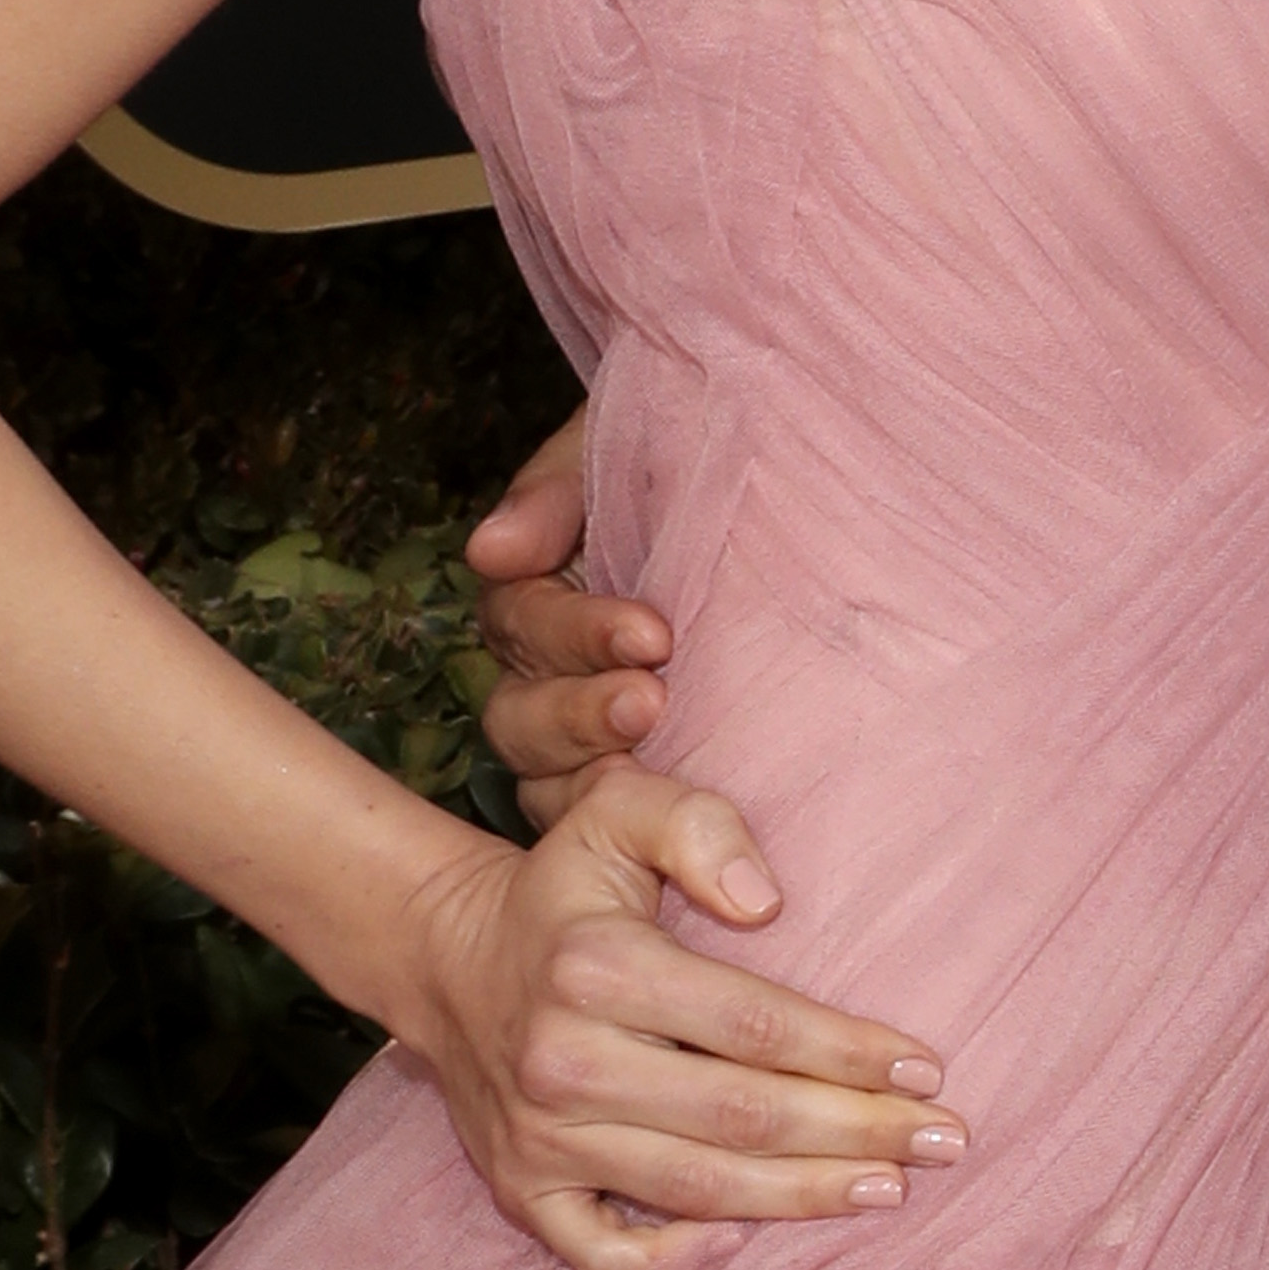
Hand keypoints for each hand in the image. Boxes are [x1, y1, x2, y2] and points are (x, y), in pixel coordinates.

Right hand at [384, 768, 957, 1269]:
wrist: (448, 959)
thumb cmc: (565, 887)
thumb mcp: (619, 810)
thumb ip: (698, 826)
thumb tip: (765, 902)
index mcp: (599, 968)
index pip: (754, 1025)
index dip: (849, 1051)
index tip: (925, 1066)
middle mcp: (565, 1062)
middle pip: (740, 1117)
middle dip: (855, 1132)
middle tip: (943, 1142)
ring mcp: (540, 1139)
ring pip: (694, 1189)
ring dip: (802, 1197)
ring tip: (888, 1188)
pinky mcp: (520, 1191)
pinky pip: (603, 1254)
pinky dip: (675, 1263)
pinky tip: (748, 1241)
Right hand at [467, 402, 672, 830]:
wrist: (778, 483)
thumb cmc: (688, 458)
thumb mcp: (619, 449)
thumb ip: (557, 491)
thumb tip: (490, 550)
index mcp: (535, 592)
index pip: (522, 625)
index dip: (578, 635)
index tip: (653, 635)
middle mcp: (546, 671)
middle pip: (521, 719)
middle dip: (583, 713)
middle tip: (652, 704)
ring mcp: (586, 735)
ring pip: (548, 781)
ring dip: (599, 768)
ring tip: (661, 755)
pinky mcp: (637, 778)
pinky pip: (604, 820)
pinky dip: (633, 819)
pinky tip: (679, 816)